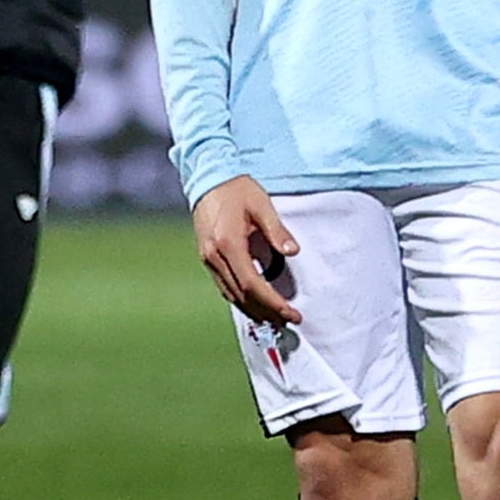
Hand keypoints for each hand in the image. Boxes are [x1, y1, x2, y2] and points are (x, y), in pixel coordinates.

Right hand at [192, 176, 302, 326]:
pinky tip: (254, 304)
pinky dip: (240, 299)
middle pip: (241, 295)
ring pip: (230, 294)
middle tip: (288, 320)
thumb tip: (292, 251)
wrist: (208, 178)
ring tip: (275, 319)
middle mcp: (214, 255)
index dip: (271, 302)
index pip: (251, 284)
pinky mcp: (207, 257)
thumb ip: (276, 230)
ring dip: (253, 310)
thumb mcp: (261, 204)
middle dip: (266, 311)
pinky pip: (224, 286)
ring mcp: (208, 258)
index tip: (290, 312)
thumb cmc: (236, 188)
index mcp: (228, 243)